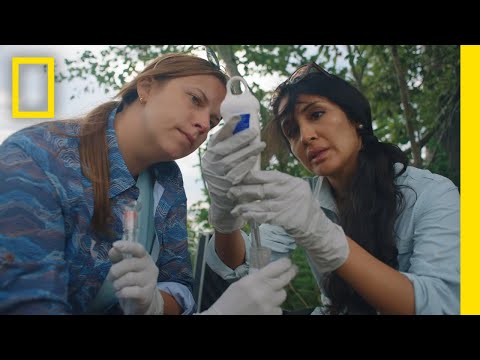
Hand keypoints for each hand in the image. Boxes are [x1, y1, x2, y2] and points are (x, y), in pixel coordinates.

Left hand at [108, 240, 163, 314]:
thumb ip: (118, 257)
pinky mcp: (147, 294)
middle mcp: (150, 267)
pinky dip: (121, 293)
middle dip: (114, 271)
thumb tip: (113, 248)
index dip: (127, 246)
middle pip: (129, 263)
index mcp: (145, 257)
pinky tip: (120, 293)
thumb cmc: (132, 280)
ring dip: (117, 283)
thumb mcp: (124, 267)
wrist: (144, 301)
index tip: (115, 245)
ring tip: (116, 286)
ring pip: (128, 278)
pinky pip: (130, 291)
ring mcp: (151, 280)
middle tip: (110, 278)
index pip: (138, 248)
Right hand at [200, 257, 297, 314]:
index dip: (286, 263)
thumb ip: (256, 277)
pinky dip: (274, 308)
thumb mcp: (242, 283)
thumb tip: (270, 272)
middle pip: (285, 279)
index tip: (288, 262)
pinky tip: (265, 307)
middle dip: (290, 273)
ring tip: (269, 294)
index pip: (278, 267)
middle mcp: (264, 291)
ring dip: (278, 293)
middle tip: (292, 270)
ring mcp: (269, 304)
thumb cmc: (230, 300)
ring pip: (283, 294)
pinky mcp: (270, 315)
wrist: (224, 317)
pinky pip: (279, 309)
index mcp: (255, 279)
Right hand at [201, 116, 264, 232]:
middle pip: (225, 148)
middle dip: (241, 138)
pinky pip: (236, 173)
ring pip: (232, 160)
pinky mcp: (225, 186)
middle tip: (255, 132)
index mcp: (208, 155)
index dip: (227, 127)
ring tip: (261, 144)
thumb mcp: (221, 161)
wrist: (223, 202)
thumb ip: (228, 147)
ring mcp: (216, 176)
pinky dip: (245, 165)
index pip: (217, 138)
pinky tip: (254, 158)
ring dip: (248, 151)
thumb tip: (241, 125)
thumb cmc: (225, 176)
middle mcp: (209, 165)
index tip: (239, 117)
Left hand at [228, 170, 349, 272]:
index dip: (252, 176)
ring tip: (234, 208)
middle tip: (230, 191)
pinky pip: (266, 217)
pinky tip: (244, 216)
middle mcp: (291, 192)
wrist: (317, 227)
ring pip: (261, 204)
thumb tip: (254, 179)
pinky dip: (253, 216)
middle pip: (262, 189)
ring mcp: (289, 206)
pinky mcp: (286, 220)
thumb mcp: (294, 191)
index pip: (269, 176)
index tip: (238, 177)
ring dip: (245, 206)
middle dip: (244, 190)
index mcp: (292, 182)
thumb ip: (278, 185)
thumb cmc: (301, 207)